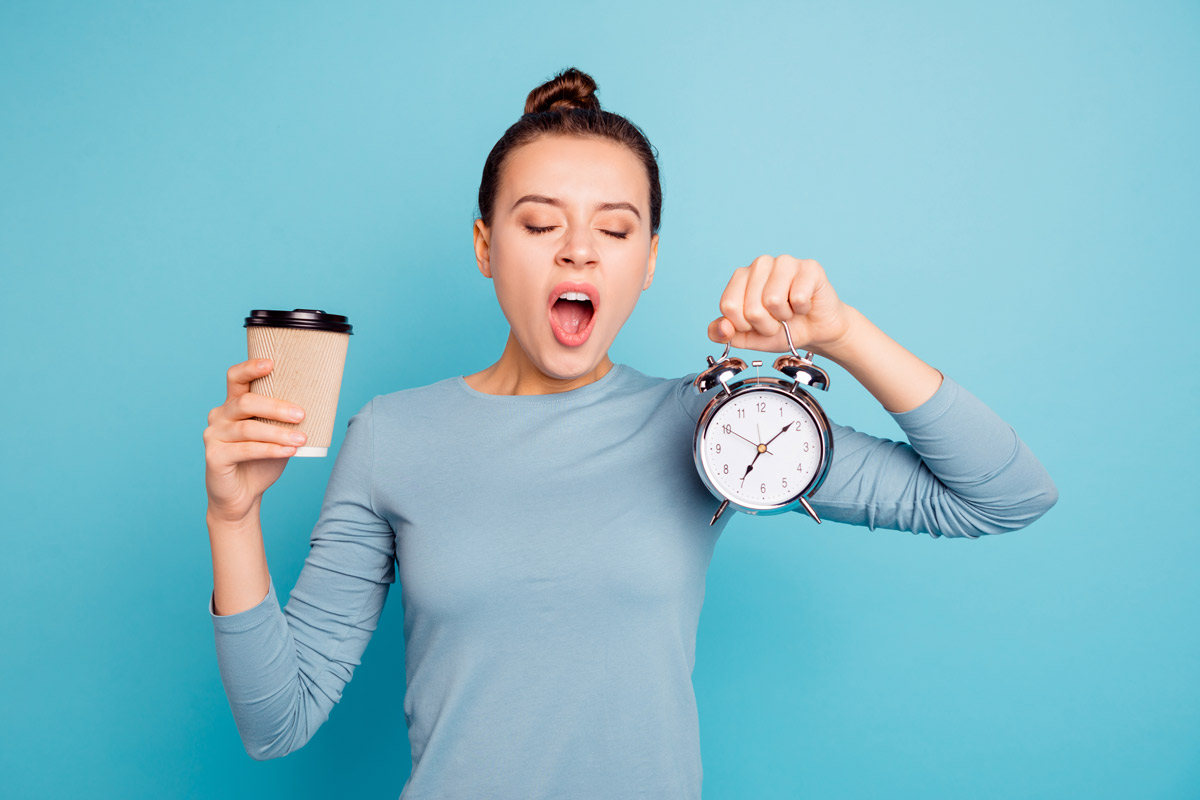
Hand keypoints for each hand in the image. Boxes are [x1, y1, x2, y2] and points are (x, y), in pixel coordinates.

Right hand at [203, 359, 306, 524]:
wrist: (242, 496)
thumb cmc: (261, 461)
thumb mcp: (275, 435)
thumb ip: (284, 420)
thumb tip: (318, 404)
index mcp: (232, 404)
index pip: (235, 377)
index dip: (250, 368)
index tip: (272, 364)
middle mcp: (219, 416)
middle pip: (246, 402)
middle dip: (276, 407)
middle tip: (301, 414)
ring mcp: (213, 436)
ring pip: (248, 429)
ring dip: (279, 433)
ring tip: (302, 438)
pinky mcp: (214, 457)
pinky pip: (246, 450)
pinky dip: (271, 450)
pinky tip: (289, 452)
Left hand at [707, 255, 852, 356]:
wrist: (816, 331)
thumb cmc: (782, 329)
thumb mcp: (746, 337)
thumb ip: (723, 333)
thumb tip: (723, 327)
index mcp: (741, 277)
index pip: (729, 306)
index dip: (743, 325)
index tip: (755, 325)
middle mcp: (760, 264)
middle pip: (752, 307)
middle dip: (766, 325)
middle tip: (777, 320)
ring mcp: (784, 262)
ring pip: (773, 300)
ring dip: (784, 317)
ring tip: (790, 312)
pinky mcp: (809, 267)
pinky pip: (798, 297)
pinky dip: (802, 310)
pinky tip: (805, 305)